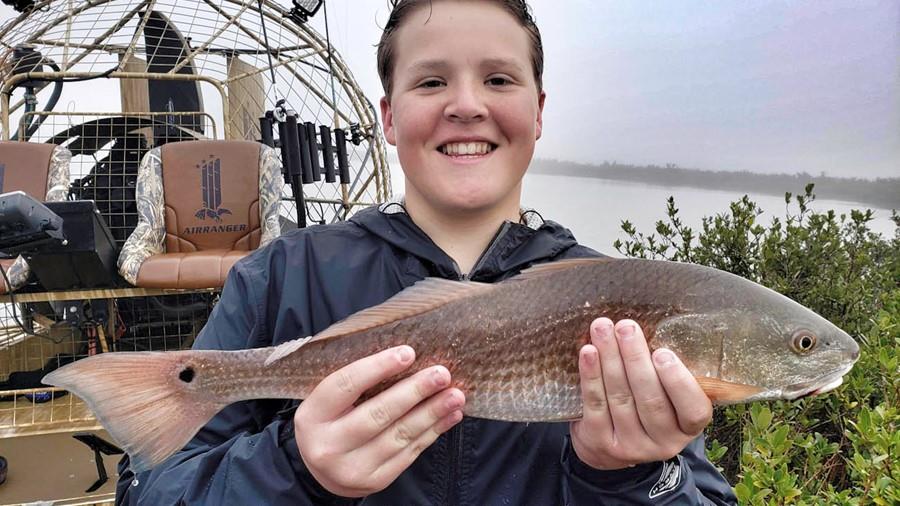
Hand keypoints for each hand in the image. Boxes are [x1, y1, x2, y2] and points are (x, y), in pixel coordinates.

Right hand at [294, 346, 464, 496]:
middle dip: (415, 391)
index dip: (378, 367)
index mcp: (313, 415)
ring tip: (455, 395)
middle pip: (378, 413)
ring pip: (399, 435)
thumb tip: (407, 357)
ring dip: (432, 413)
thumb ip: (357, 382)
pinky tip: (450, 416)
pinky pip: (409, 453)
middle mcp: (328, 445)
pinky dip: (433, 432)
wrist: (320, 470)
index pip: (346, 385)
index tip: (408, 353)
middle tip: (442, 373)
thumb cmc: (331, 420)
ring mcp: (352, 468)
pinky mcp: (375, 481)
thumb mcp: (328, 400)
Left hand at [570, 318, 711, 469]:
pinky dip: (590, 376)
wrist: (606, 445)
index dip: (678, 382)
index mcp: (687, 428)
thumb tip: (651, 326)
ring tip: (602, 329)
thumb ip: (666, 373)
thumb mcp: (666, 398)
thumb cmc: (642, 407)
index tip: (662, 352)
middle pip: (650, 399)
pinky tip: (588, 352)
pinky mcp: (601, 443)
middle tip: (626, 327)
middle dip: (635, 358)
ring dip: (610, 359)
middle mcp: (664, 443)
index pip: (693, 410)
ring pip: (620, 398)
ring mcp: (632, 446)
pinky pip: (595, 404)